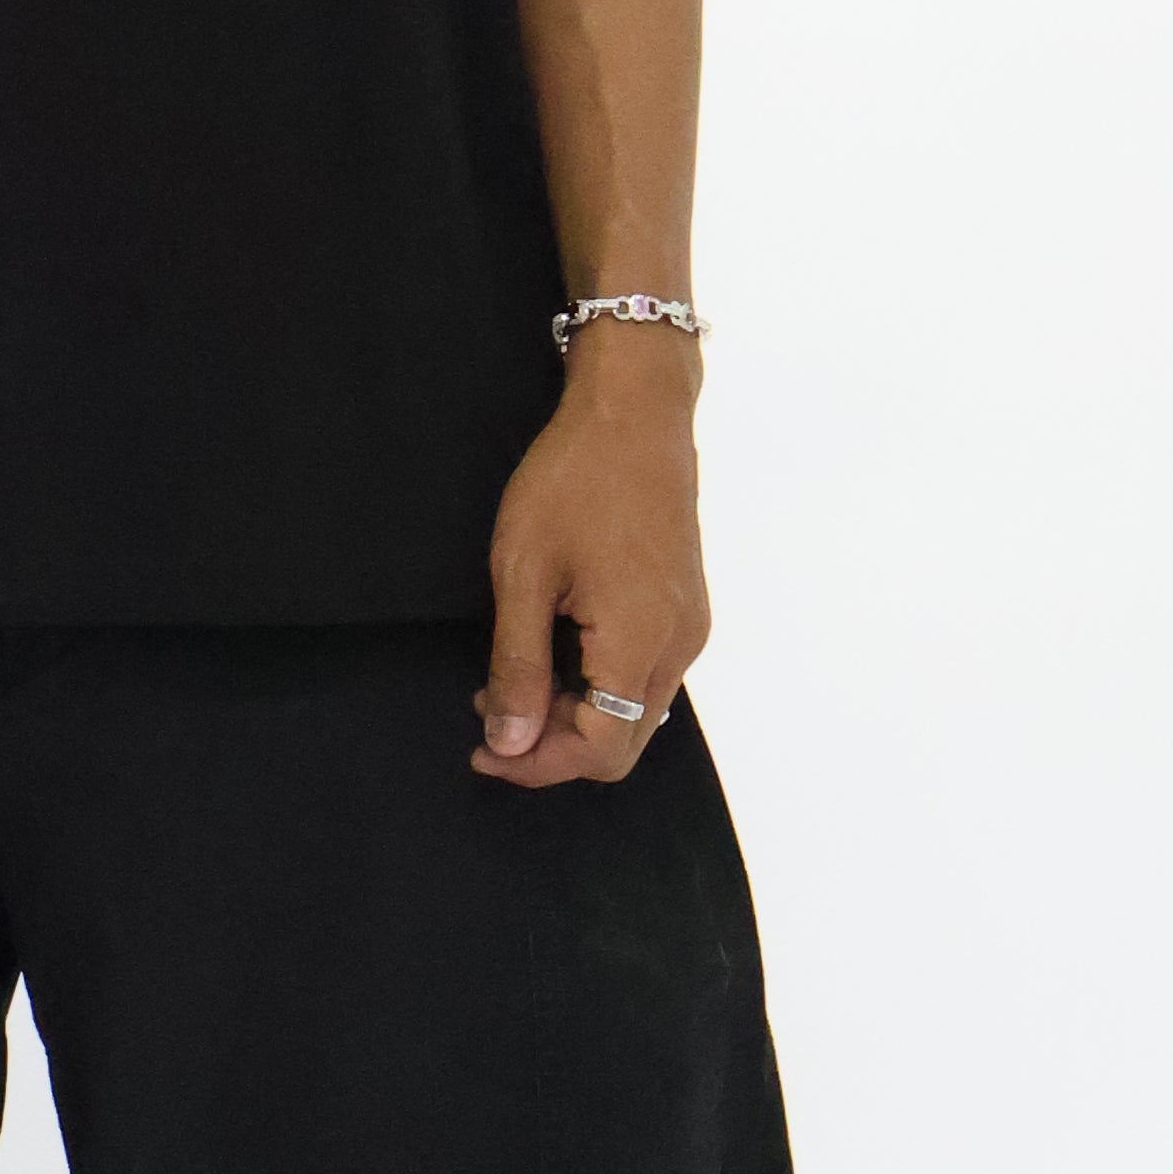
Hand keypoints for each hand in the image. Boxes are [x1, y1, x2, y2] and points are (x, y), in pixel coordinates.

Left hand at [472, 336, 707, 790]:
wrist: (635, 410)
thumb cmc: (574, 479)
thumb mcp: (524, 574)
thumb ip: (519, 667)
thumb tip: (511, 742)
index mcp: (640, 643)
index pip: (599, 751)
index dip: (537, 763)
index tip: (484, 748)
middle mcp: (678, 646)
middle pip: (621, 742)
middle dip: (553, 746)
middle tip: (490, 716)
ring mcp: (688, 627)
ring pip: (635, 714)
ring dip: (574, 716)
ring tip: (512, 681)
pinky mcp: (685, 608)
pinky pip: (645, 676)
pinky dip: (598, 685)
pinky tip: (554, 652)